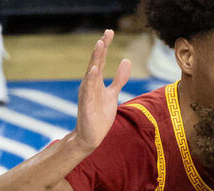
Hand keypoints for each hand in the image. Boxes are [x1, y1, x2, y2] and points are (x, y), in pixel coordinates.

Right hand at [75, 30, 131, 151]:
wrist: (91, 136)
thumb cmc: (100, 115)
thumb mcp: (112, 94)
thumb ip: (119, 79)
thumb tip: (126, 60)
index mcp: (96, 81)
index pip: (100, 60)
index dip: (105, 46)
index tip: (110, 31)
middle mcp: (90, 84)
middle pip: (96, 62)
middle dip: (101, 47)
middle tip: (107, 32)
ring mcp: (87, 93)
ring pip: (91, 73)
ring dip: (95, 58)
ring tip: (100, 44)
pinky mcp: (87, 104)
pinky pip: (89, 90)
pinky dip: (91, 79)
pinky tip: (94, 69)